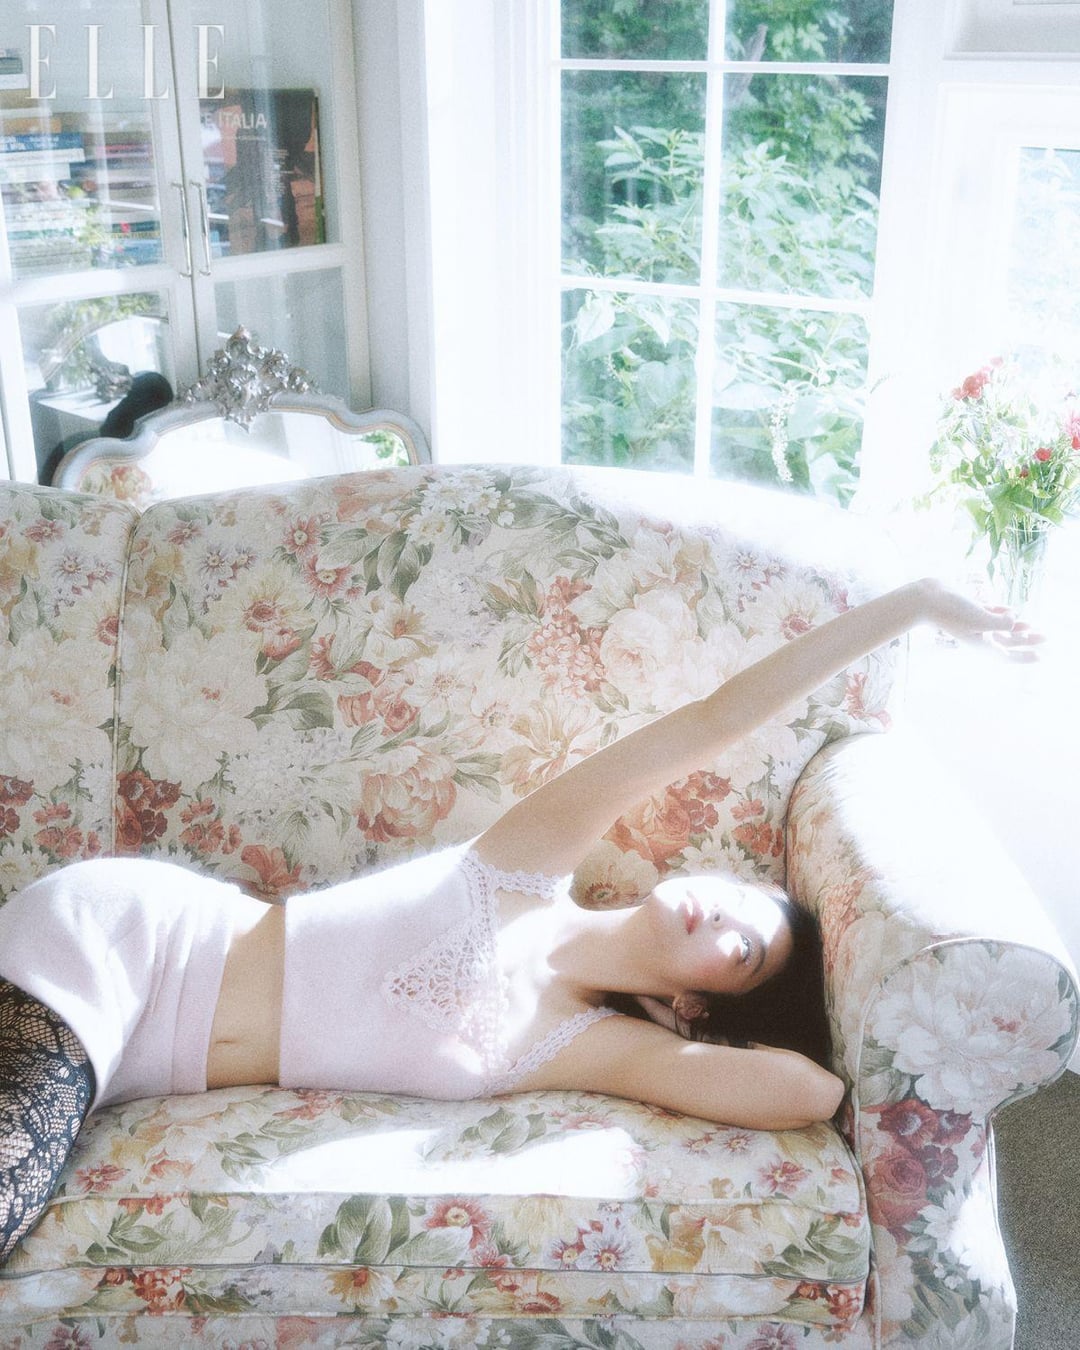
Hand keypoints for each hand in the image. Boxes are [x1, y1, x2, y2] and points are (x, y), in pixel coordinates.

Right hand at [918, 579, 1045, 661]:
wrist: (926, 599)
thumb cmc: (952, 611)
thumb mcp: (982, 619)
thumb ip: (1003, 622)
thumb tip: (1015, 619)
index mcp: (981, 643)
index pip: (1007, 654)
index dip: (1025, 656)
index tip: (1041, 657)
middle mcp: (978, 635)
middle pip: (1007, 641)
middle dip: (1026, 640)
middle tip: (1044, 638)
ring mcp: (974, 622)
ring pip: (1000, 627)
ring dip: (1016, 627)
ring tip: (1031, 625)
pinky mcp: (970, 609)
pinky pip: (990, 613)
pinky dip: (1002, 613)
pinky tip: (1011, 610)